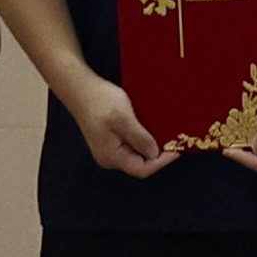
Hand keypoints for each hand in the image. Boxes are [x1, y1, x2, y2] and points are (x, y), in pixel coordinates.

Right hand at [57, 74, 171, 178]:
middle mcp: (109, 157)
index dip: (162, 162)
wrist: (79, 87)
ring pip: (136, 154)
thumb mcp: (124, 118)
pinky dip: (142, 138)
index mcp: (112, 156)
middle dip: (158, 154)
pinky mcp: (109, 139)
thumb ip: (140, 138)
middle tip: (173, 139)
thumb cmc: (99, 100)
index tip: (177, 148)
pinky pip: (130, 145)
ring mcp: (108, 149)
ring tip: (164, 133)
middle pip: (139, 164)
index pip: (142, 169)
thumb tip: (155, 154)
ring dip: (150, 145)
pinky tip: (150, 128)